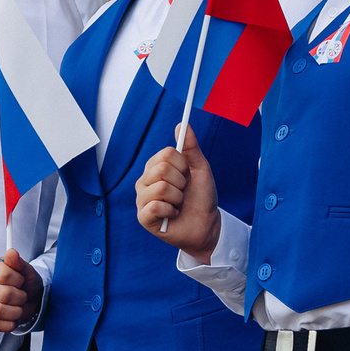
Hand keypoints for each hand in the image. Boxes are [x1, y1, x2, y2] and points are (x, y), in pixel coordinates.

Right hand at [0, 249, 41, 334]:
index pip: (3, 274)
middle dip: (19, 296)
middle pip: (2, 293)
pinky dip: (10, 323)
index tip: (21, 280)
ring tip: (19, 307)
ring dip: (16, 311)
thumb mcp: (26, 270)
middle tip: (22, 295)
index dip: (17, 280)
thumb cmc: (25, 282)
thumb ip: (18, 262)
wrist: (30, 299)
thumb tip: (11, 252)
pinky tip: (14, 317)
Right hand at [137, 123, 219, 259]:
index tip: (187, 176)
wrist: (207, 225)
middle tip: (183, 192)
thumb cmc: (202, 198)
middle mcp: (145, 182)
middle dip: (181, 182)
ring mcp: (142, 199)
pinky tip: (173, 215)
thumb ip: (190, 147)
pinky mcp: (143, 217)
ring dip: (177, 198)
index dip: (182, 165)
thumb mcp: (200, 169)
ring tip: (178, 205)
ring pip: (160, 188)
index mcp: (156, 168)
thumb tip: (182, 124)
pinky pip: (155, 206)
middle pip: (161, 169)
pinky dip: (171, 211)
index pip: (166, 154)